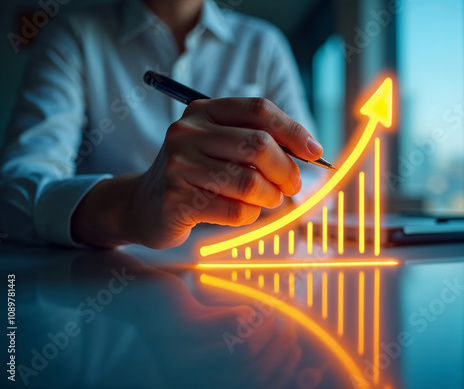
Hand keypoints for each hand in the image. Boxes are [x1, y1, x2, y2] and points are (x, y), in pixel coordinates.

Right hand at [72, 98, 323, 247]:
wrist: (144, 203)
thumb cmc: (194, 174)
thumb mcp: (219, 146)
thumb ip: (257, 142)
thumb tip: (309, 152)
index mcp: (203, 112)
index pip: (258, 110)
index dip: (293, 130)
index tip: (315, 152)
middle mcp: (187, 133)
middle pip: (258, 146)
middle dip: (286, 170)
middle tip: (292, 186)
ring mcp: (179, 166)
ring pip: (250, 183)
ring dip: (270, 198)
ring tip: (267, 201)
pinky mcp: (177, 200)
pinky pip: (235, 211)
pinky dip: (250, 215)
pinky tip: (241, 212)